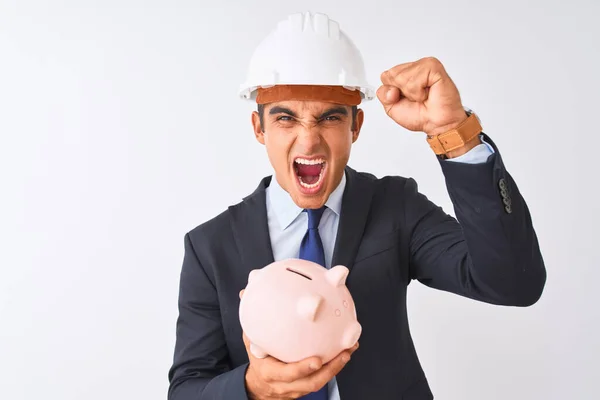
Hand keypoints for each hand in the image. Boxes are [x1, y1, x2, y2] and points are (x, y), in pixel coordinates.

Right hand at [239, 290, 358, 398]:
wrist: (260, 386)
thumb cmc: (258, 359)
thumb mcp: (251, 340)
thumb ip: (252, 319)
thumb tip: (245, 293)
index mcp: (270, 372)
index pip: (287, 374)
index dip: (302, 369)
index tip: (316, 360)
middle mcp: (285, 384)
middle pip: (310, 382)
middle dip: (329, 369)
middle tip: (343, 353)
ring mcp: (297, 389)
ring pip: (320, 383)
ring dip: (337, 367)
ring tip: (349, 350)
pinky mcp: (306, 388)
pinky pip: (323, 379)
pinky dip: (336, 367)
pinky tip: (346, 352)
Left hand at [376, 57, 467, 136]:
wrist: (437, 124)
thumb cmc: (420, 115)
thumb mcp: (391, 108)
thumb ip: (383, 94)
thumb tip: (390, 87)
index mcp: (404, 74)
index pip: (385, 76)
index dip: (391, 93)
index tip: (405, 99)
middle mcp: (414, 68)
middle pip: (391, 75)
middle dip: (401, 92)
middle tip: (416, 98)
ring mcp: (424, 65)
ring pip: (401, 76)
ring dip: (411, 93)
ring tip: (422, 96)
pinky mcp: (433, 67)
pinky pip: (415, 78)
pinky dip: (419, 92)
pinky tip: (428, 93)